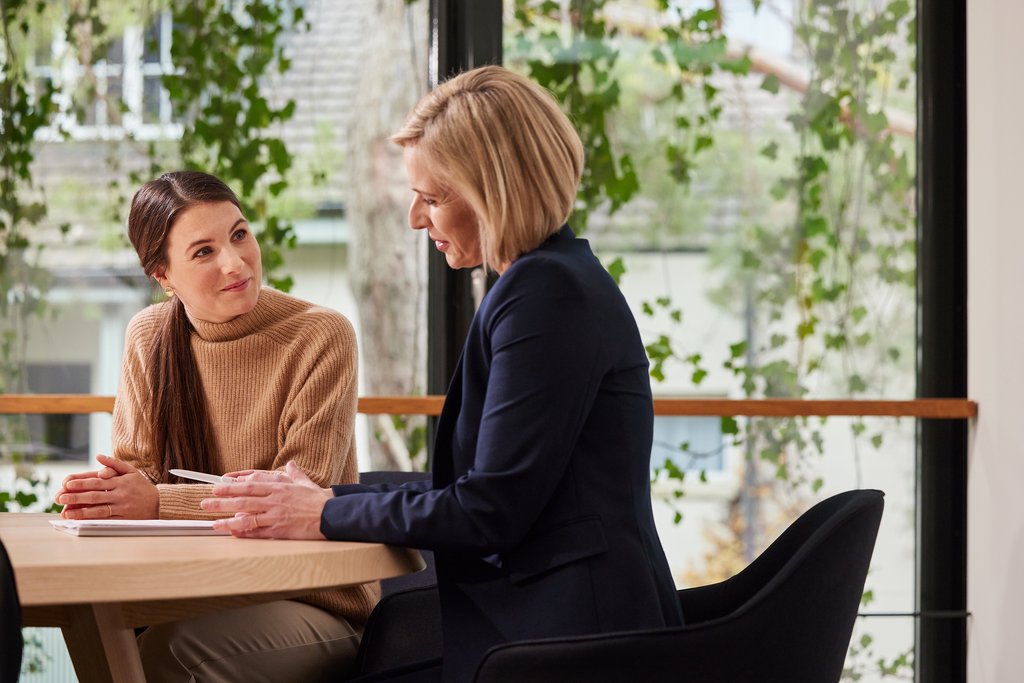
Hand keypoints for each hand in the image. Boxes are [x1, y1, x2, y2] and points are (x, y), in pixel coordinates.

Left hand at [57, 454, 158, 519]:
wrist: (159, 503)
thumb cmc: (141, 486)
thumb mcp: (131, 470)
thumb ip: (114, 463)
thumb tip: (98, 456)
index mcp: (120, 481)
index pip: (97, 481)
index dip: (82, 483)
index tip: (67, 484)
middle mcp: (120, 494)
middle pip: (95, 495)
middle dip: (76, 497)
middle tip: (60, 498)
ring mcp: (121, 507)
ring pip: (99, 509)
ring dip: (81, 511)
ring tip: (66, 512)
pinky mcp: (123, 519)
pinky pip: (106, 520)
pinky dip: (92, 520)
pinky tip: (81, 521)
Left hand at [204, 462, 330, 538]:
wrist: (331, 515)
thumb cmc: (318, 500)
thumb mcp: (305, 482)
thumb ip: (294, 473)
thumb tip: (290, 464)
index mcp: (277, 488)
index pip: (248, 486)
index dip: (230, 487)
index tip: (216, 488)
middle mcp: (273, 501)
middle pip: (242, 501)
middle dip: (221, 503)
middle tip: (205, 504)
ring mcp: (275, 516)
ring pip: (246, 518)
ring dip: (227, 521)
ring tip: (213, 523)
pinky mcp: (279, 530)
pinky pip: (257, 532)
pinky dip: (243, 533)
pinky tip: (232, 534)